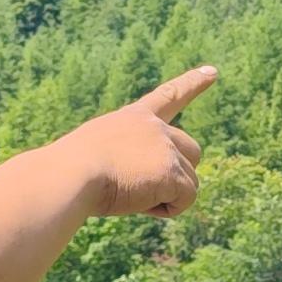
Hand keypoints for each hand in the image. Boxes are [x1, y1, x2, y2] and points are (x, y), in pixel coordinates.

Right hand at [63, 66, 214, 218]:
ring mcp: (165, 149)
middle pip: (193, 152)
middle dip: (179, 175)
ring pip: (188, 183)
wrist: (68, 176)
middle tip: (145, 190)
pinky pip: (185, 200)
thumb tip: (149, 184)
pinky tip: (139, 205)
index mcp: (134, 118)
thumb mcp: (98, 153)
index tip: (212, 71)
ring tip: (128, 196)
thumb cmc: (70, 172)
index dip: (192, 83)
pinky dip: (167, 209)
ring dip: (164, 197)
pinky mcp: (171, 172)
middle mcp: (155, 128)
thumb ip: (128, 159)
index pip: (168, 96)